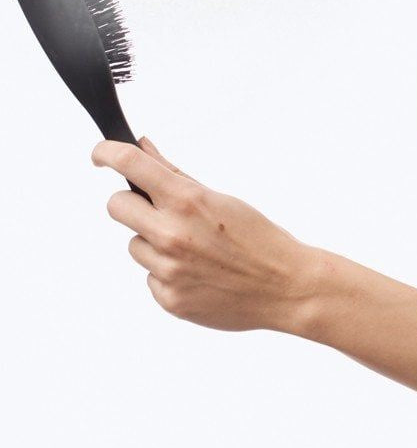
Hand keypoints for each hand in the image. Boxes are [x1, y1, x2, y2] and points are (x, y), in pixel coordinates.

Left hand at [92, 136, 320, 333]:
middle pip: (116, 206)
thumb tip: (143, 148)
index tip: (101, 153)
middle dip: (132, 202)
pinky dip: (168, 271)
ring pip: (135, 244)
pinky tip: (199, 272)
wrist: (284, 286)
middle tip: (156, 208)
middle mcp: (171, 235)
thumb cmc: (259, 237)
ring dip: (154, 241)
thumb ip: (176, 174)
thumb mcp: (221, 198)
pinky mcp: (168, 299)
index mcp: (188, 202)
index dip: (107, 153)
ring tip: (194, 248)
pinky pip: (150, 276)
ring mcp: (167, 270)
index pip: (131, 165)